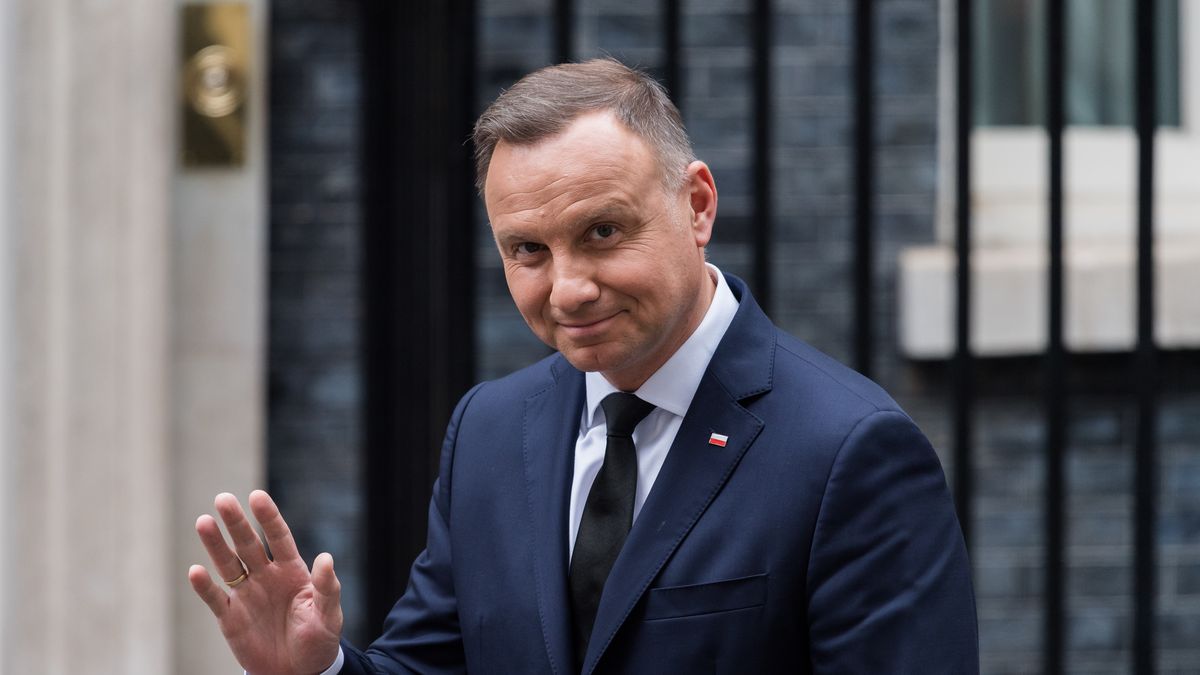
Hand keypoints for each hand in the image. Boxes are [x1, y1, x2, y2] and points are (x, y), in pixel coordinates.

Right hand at [189, 490, 342, 674]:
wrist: (299, 672)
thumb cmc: (318, 639)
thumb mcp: (329, 614)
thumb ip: (327, 587)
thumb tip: (326, 558)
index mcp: (292, 571)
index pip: (279, 537)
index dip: (268, 518)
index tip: (257, 496)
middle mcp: (265, 577)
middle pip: (248, 545)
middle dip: (236, 523)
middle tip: (223, 499)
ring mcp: (246, 595)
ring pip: (227, 564)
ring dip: (215, 545)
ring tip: (203, 522)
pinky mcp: (230, 618)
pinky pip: (215, 599)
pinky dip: (204, 586)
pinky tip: (196, 571)